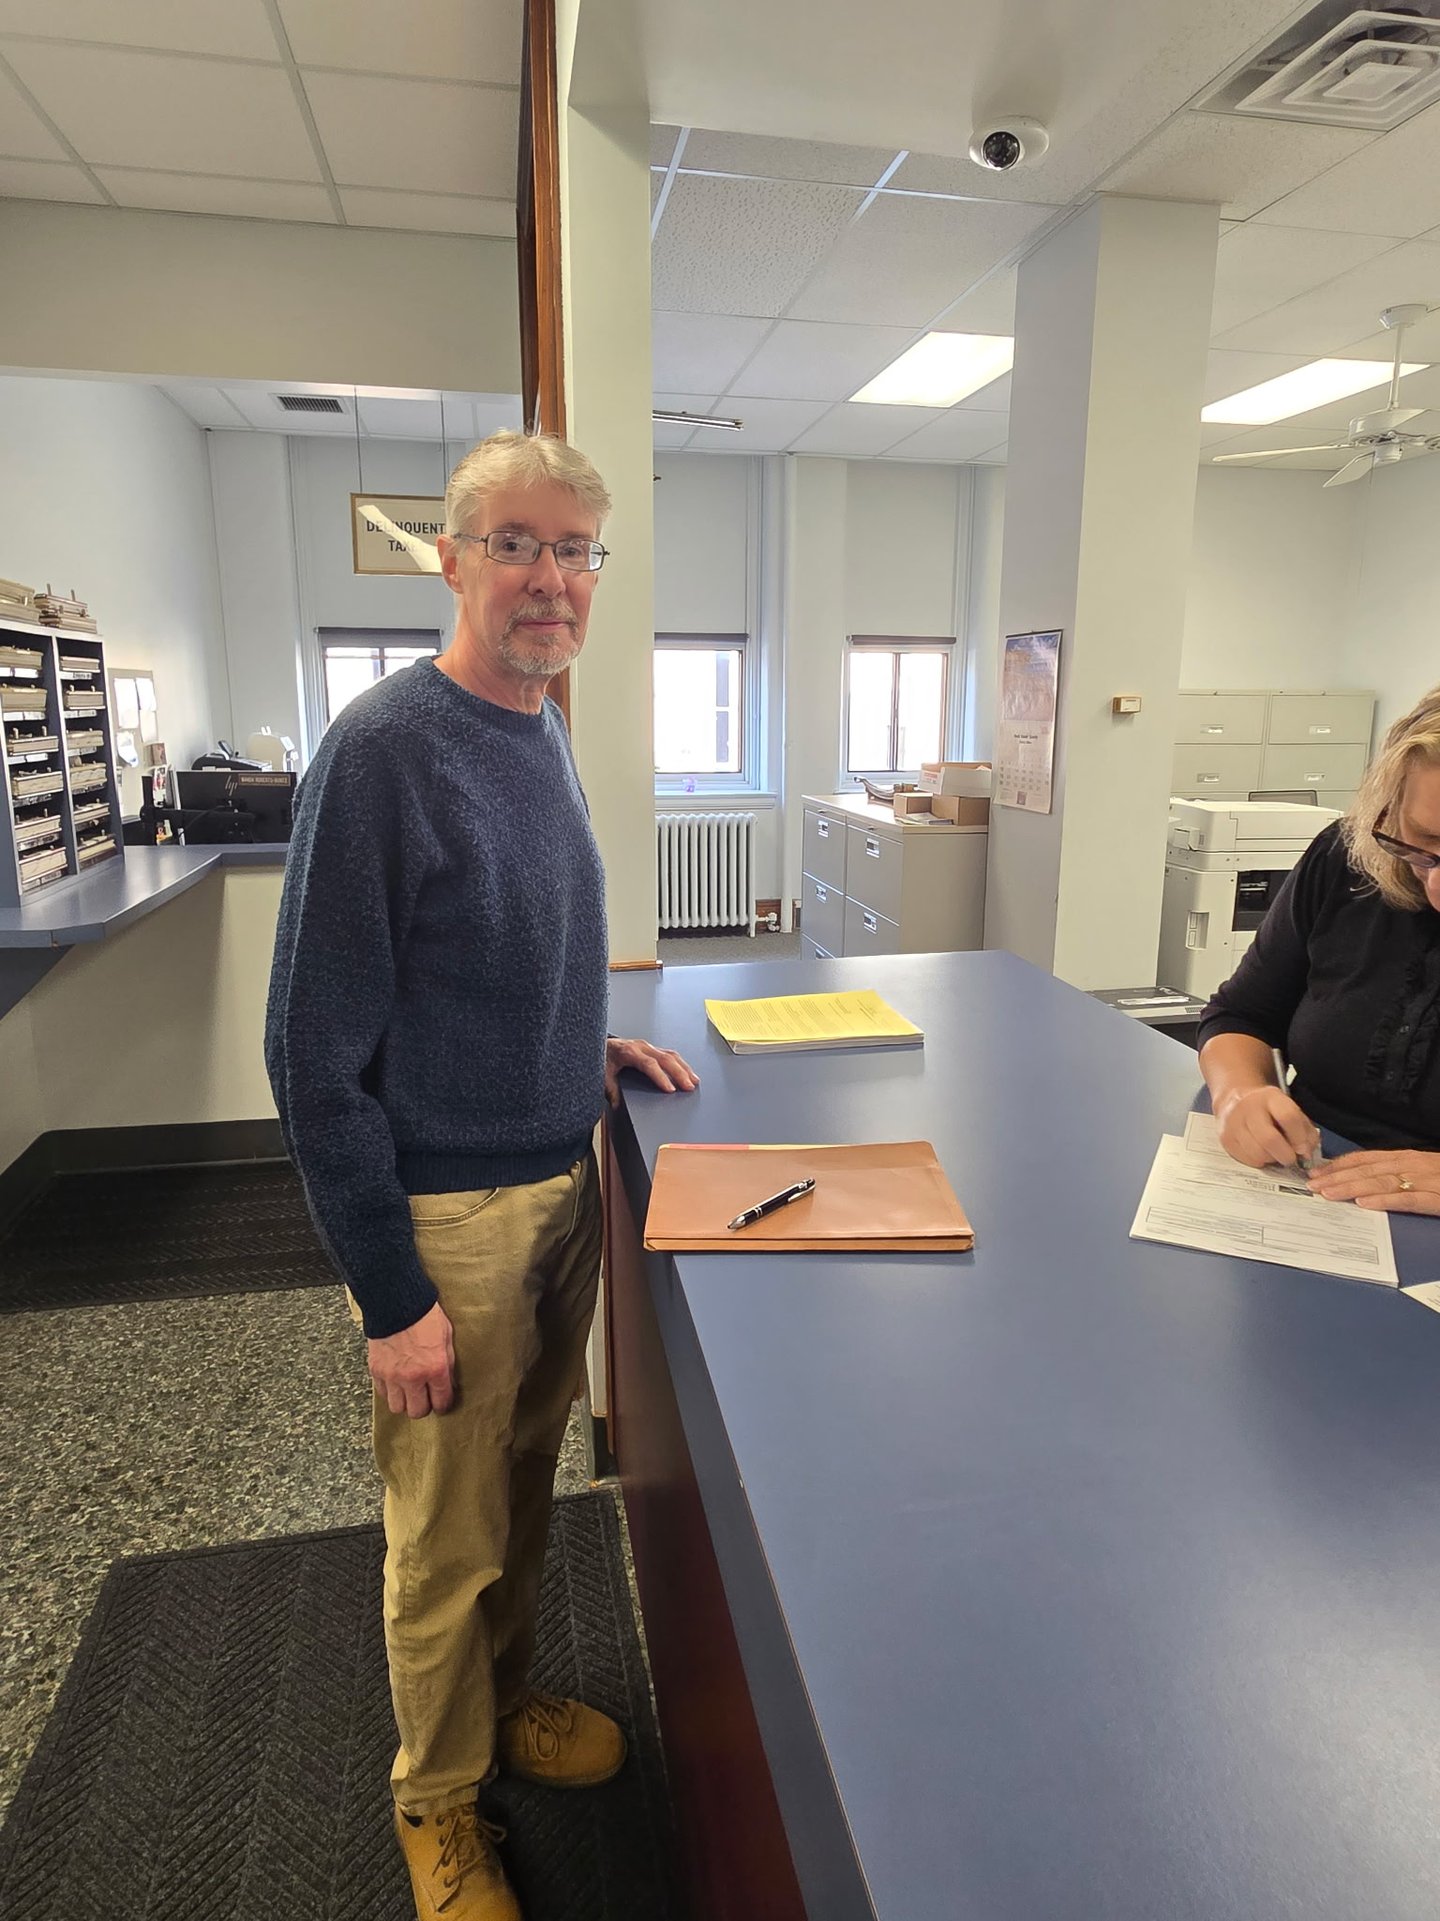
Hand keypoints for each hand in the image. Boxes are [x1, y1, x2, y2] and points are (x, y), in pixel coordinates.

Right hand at [368, 1301, 455, 1417]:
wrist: (396, 1301)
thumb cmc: (425, 1316)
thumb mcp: (446, 1338)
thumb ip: (448, 1364)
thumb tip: (449, 1384)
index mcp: (435, 1368)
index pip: (441, 1402)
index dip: (443, 1405)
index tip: (442, 1402)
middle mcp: (413, 1377)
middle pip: (417, 1411)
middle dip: (423, 1406)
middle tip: (425, 1396)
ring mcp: (392, 1376)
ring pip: (397, 1407)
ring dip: (404, 1401)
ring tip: (408, 1390)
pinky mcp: (376, 1370)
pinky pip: (382, 1393)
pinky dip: (389, 1390)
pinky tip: (395, 1379)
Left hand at [605, 1035, 699, 1103]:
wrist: (600, 1043)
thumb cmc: (602, 1056)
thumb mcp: (602, 1074)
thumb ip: (611, 1089)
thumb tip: (617, 1104)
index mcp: (628, 1051)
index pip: (649, 1064)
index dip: (661, 1077)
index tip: (670, 1089)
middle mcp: (641, 1046)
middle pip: (665, 1058)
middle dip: (679, 1073)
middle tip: (689, 1086)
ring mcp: (648, 1046)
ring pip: (671, 1055)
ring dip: (684, 1068)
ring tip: (694, 1081)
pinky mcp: (652, 1049)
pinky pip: (669, 1054)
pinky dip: (681, 1064)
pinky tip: (687, 1072)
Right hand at [1214, 1084, 1320, 1169]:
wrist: (1234, 1100)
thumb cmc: (1268, 1110)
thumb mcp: (1289, 1110)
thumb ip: (1304, 1130)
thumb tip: (1306, 1153)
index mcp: (1270, 1097)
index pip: (1288, 1117)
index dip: (1299, 1137)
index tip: (1303, 1149)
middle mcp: (1249, 1107)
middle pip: (1269, 1139)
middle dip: (1285, 1155)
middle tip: (1290, 1158)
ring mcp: (1233, 1123)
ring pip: (1257, 1153)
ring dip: (1271, 1159)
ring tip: (1274, 1154)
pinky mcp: (1225, 1138)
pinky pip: (1246, 1159)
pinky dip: (1258, 1161)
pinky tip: (1261, 1152)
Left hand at [1309, 1149, 1439, 1213]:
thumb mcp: (1422, 1171)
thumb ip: (1397, 1173)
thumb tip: (1365, 1182)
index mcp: (1408, 1158)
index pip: (1366, 1158)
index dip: (1339, 1164)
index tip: (1316, 1172)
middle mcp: (1413, 1165)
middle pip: (1368, 1170)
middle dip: (1337, 1177)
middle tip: (1311, 1185)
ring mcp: (1426, 1181)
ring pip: (1382, 1182)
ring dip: (1352, 1187)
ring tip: (1328, 1193)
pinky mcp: (1439, 1198)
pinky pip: (1409, 1199)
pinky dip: (1385, 1201)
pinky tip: (1366, 1205)